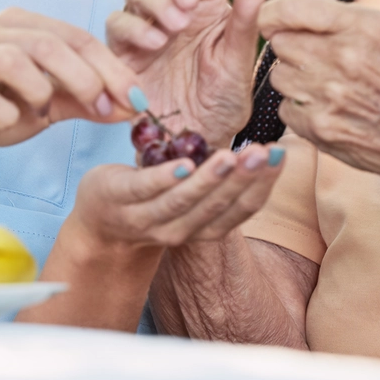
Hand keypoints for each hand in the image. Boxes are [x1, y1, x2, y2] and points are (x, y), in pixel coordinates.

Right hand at [0, 8, 140, 178]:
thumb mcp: (50, 103)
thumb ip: (89, 99)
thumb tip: (136, 105)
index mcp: (17, 24)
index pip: (75, 37)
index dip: (111, 67)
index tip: (138, 98)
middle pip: (49, 44)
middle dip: (86, 78)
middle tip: (106, 108)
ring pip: (14, 60)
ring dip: (42, 90)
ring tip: (46, 111)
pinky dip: (7, 112)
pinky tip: (12, 121)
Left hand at [68, 144, 286, 247]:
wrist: (99, 222)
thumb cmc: (155, 200)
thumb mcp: (193, 197)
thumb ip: (222, 181)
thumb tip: (266, 150)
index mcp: (203, 227)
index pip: (240, 210)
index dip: (263, 185)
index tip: (280, 155)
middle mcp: (179, 229)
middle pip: (216, 207)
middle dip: (243, 179)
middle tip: (264, 152)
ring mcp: (147, 218)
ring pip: (183, 202)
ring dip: (208, 180)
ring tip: (229, 155)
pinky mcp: (119, 199)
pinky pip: (145, 190)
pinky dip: (165, 179)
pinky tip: (184, 163)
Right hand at [107, 0, 293, 147]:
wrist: (197, 139)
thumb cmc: (224, 100)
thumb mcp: (239, 60)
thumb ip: (248, 18)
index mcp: (207, 3)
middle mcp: (175, 7)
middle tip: (188, 3)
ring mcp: (147, 25)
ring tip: (176, 27)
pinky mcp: (124, 49)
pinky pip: (117, 23)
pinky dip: (135, 27)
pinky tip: (156, 44)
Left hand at [259, 0, 379, 211]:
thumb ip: (334, 7)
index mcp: (364, 26)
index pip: (289, 8)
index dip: (273, 11)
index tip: (274, 18)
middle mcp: (344, 57)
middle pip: (280, 41)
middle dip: (293, 46)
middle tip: (318, 58)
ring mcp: (330, 96)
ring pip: (279, 75)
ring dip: (295, 78)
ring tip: (330, 85)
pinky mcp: (321, 129)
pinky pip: (286, 108)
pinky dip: (301, 109)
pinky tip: (331, 110)